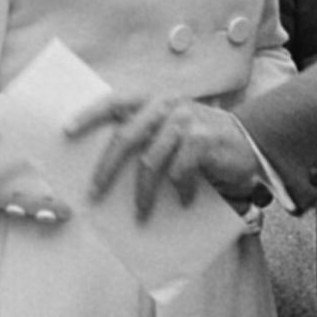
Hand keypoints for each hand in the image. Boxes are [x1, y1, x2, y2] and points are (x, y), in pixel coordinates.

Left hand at [68, 93, 267, 220]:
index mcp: (153, 100)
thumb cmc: (201, 142)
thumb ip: (143, 139)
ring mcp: (186, 119)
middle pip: (126, 136)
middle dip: (107, 169)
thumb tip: (103, 170)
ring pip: (150, 160)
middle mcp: (167, 104)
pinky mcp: (203, 138)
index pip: (115, 101)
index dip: (89, 114)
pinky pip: (180, 170)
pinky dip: (179, 190)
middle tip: (95, 195)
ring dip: (143, 193)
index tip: (65, 130)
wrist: (251, 143)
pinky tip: (183, 202)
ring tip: (141, 216)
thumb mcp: (170, 133)